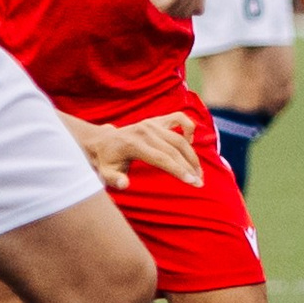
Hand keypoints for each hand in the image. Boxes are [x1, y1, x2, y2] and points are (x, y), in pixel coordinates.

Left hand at [68, 112, 201, 190]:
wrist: (103, 142)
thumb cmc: (106, 161)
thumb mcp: (105, 173)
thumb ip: (113, 180)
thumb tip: (125, 184)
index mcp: (134, 144)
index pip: (162, 158)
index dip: (179, 170)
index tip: (193, 182)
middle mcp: (145, 131)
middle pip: (175, 149)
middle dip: (190, 167)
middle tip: (200, 182)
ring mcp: (152, 123)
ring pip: (180, 139)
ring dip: (192, 155)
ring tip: (198, 172)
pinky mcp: (156, 120)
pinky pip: (179, 118)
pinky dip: (189, 128)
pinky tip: (190, 142)